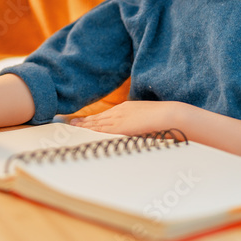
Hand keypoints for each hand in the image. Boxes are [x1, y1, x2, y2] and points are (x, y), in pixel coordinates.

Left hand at [69, 101, 190, 135]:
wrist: (168, 115)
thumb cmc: (163, 119)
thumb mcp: (147, 119)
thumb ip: (139, 124)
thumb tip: (137, 131)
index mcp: (126, 108)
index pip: (106, 115)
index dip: (94, 118)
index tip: (85, 120)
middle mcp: (120, 111)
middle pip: (98, 118)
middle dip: (85, 121)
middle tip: (72, 123)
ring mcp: (119, 118)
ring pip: (97, 123)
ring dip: (85, 126)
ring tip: (73, 127)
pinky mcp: (120, 126)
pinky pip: (102, 129)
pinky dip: (91, 130)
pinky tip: (83, 132)